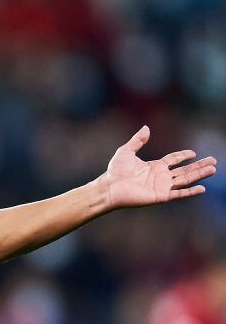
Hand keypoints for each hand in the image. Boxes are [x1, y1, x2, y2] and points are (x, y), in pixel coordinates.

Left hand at [101, 125, 216, 208]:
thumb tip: (146, 127)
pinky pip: (178, 194)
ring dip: (199, 175)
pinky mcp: (160, 196)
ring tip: (213, 169)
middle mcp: (160, 176)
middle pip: (184, 170)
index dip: (183, 156)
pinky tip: (202, 188)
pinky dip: (190, 192)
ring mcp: (162, 186)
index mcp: (154, 166)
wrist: (110, 187)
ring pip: (185, 180)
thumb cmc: (115, 171)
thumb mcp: (126, 151)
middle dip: (199, 166)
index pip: (173, 160)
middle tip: (214, 161)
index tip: (194, 152)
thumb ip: (137, 140)